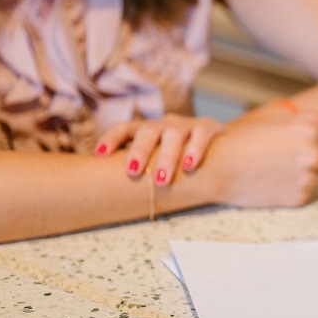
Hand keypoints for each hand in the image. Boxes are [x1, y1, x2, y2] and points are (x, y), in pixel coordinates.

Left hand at [96, 114, 223, 185]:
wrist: (218, 149)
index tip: (99, 154)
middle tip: (133, 172)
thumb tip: (104, 192)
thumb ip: (139, 169)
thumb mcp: (156, 159)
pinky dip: (195, 149)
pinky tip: (190, 166)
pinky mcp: (208, 127)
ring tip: (162, 180)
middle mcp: (164, 125)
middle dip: (139, 150)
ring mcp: (186, 125)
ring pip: (173, 134)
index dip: (111, 138)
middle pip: (148, 131)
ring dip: (166, 156)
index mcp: (147, 131)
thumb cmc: (177, 160)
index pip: (125, 128)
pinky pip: (201, 134)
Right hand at [200, 111, 317, 206]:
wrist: (218, 168)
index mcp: (309, 131)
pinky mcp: (299, 197)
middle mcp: (313, 154)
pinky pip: (308, 191)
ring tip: (281, 169)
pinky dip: (296, 188)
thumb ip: (312, 120)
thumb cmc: (244, 140)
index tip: (312, 144)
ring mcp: (307, 177)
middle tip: (293, 159)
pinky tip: (276, 181)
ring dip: (308, 173)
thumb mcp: (277, 121)